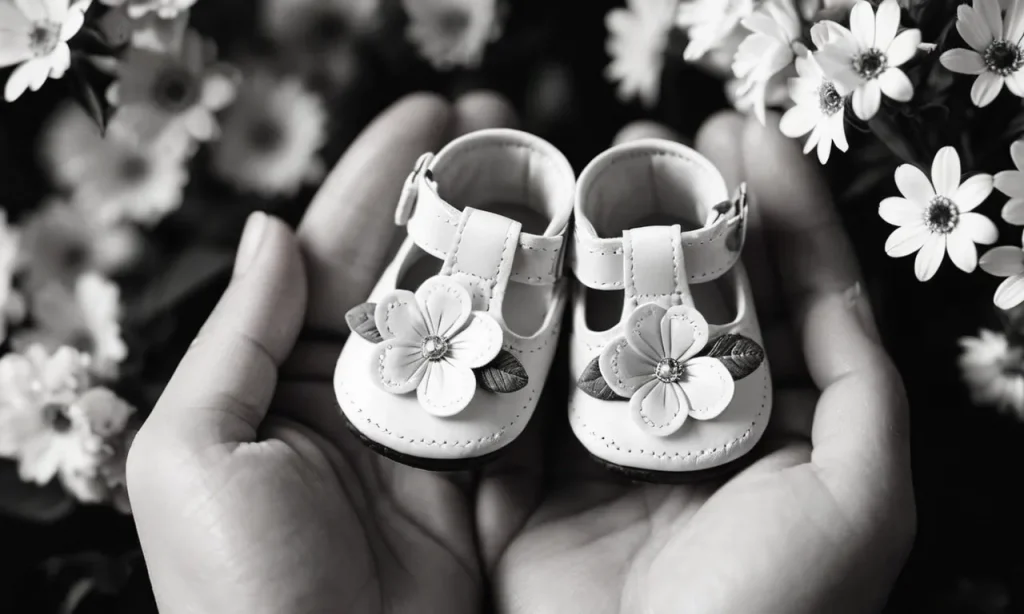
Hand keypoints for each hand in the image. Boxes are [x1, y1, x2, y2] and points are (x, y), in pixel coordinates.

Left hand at [126, 91, 517, 613]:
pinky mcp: (485, 483)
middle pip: (419, 279)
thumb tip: (267, 229)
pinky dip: (549, 346)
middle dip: (461, 203)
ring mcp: (429, 436)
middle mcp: (361, 397)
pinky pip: (522, 400)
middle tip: (510, 135)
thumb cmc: (235, 584)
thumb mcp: (195, 451)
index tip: (429, 117)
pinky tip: (579, 286)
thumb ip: (238, 338)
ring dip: (514, 260)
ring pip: (477, 328)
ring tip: (558, 189)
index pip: (335, 257)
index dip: (380, 183)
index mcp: (286, 379)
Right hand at [487, 114, 915, 613]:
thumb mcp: (861, 498)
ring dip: (592, 250)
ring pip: (600, 324)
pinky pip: (526, 382)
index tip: (740, 139)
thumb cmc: (776, 606)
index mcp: (770, 426)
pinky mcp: (534, 473)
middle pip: (680, 295)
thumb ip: (860, 389)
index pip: (778, 297)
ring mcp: (606, 445)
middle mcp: (688, 425)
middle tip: (644, 145)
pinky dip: (519, 322)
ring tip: (578, 180)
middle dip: (668, 212)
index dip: (767, 212)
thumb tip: (835, 283)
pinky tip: (515, 263)